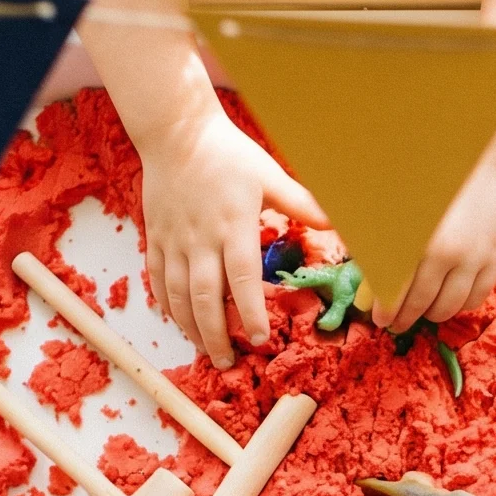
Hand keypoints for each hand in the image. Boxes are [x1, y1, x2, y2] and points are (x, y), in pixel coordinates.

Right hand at [137, 101, 324, 365]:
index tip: (260, 338)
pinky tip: (179, 324)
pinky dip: (167, 306)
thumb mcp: (269, 175)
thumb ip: (303, 204)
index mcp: (234, 225)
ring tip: (207, 351)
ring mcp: (173, 240)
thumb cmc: (229, 155)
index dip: (249, 310)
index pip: (241, 277)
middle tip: (229, 362)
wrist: (176, 132)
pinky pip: (157, 279)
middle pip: (205, 296)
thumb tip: (340, 222)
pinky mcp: (155, 237)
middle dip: (216, 334)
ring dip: (191, 327)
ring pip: (178, 294)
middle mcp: (200, 238)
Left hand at [372, 158, 495, 330]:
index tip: (379, 319)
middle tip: (395, 323)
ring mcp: (475, 257)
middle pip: (422, 304)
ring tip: (421, 311)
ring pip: (451, 307)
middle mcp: (448, 252)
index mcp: (417, 238)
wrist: (480, 158)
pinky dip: (460, 305)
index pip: (396, 292)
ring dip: (432, 314)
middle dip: (405, 318)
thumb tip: (367, 281)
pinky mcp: (495, 258)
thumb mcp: (393, 203)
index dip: (385, 311)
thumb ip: (376, 240)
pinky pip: (476, 298)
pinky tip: (447, 299)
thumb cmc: (427, 177)